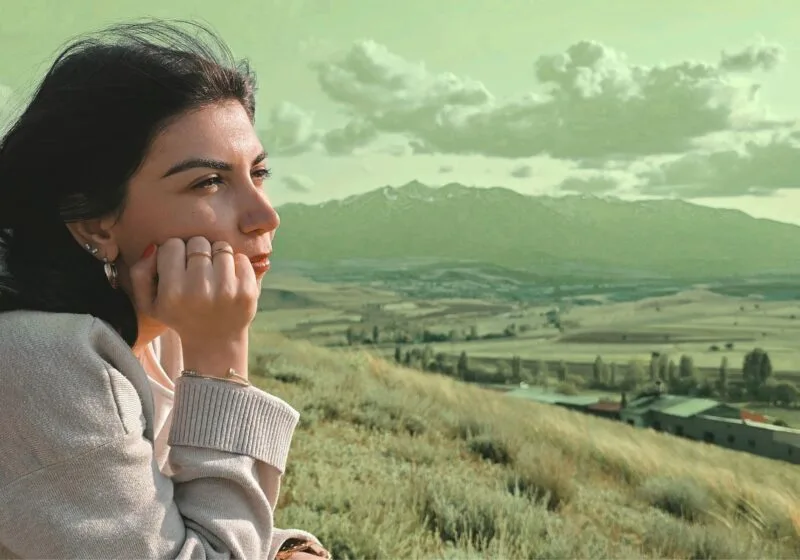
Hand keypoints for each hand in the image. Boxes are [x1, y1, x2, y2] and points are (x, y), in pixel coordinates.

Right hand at [129, 236, 258, 345]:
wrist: (215, 341)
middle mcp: (199, 291)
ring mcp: (227, 291)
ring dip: (217, 255)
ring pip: (221, 247)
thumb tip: (155, 247)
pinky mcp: (247, 292)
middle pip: (198, 242)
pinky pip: (242, 258)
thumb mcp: (150, 302)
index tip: (178, 265)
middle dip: (197, 251)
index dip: (174, 252)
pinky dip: (236, 264)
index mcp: (172, 293)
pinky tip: (229, 280)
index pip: (172, 245)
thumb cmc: (179, 315)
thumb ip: (140, 272)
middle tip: (198, 269)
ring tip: (213, 274)